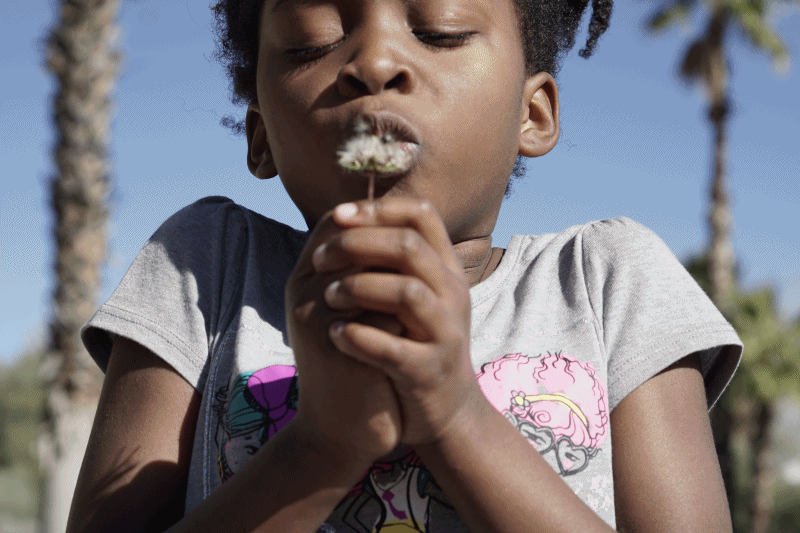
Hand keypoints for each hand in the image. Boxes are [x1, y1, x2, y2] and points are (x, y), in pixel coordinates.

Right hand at [285, 208, 403, 467]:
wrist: (341, 428)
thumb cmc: (353, 363)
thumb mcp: (348, 311)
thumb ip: (360, 269)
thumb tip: (394, 224)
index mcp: (303, 278)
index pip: (333, 223)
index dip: (373, 217)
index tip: (406, 228)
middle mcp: (301, 293)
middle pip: (351, 240)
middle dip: (391, 245)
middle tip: (423, 254)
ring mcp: (315, 321)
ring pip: (369, 274)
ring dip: (401, 279)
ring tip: (421, 292)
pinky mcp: (336, 351)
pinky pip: (383, 316)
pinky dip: (406, 317)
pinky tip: (416, 328)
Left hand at [313, 197, 483, 445]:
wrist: (445, 410)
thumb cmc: (417, 344)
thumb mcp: (414, 296)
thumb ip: (392, 260)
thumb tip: (344, 215)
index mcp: (446, 268)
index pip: (421, 215)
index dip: (378, 208)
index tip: (338, 215)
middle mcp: (453, 294)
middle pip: (409, 246)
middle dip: (356, 244)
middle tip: (319, 259)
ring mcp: (446, 332)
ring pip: (407, 292)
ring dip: (357, 288)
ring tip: (326, 297)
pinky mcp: (431, 370)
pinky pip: (394, 348)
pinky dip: (358, 338)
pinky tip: (336, 334)